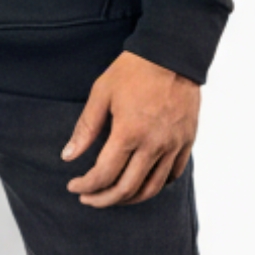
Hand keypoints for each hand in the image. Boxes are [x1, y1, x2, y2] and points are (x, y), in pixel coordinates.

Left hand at [61, 51, 199, 206]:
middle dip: (103, 199)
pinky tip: (140, 183)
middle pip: (126, 189)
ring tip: (112, 197)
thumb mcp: (101, 93)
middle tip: (88, 199)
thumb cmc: (133, 70)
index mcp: (129, 132)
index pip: (104, 175)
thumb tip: (68, 156)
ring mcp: (173, 145)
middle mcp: (153, 144)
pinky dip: (154, 185)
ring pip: (151, 188)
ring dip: (128, 199)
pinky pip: (172, 175)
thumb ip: (85, 128)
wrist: (172, 54)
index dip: (85, 186)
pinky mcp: (187, 141)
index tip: (74, 186)